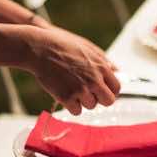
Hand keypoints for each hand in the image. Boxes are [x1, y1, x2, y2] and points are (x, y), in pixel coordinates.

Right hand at [0, 23, 119, 114]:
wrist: (40, 48)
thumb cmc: (61, 45)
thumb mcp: (88, 48)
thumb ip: (103, 61)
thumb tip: (116, 72)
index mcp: (101, 67)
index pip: (116, 87)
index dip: (110, 91)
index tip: (103, 92)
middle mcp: (94, 79)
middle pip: (108, 101)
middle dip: (100, 99)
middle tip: (90, 95)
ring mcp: (81, 89)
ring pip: (91, 106)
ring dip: (83, 101)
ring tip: (72, 88)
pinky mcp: (67, 97)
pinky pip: (77, 111)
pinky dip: (72, 106)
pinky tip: (66, 95)